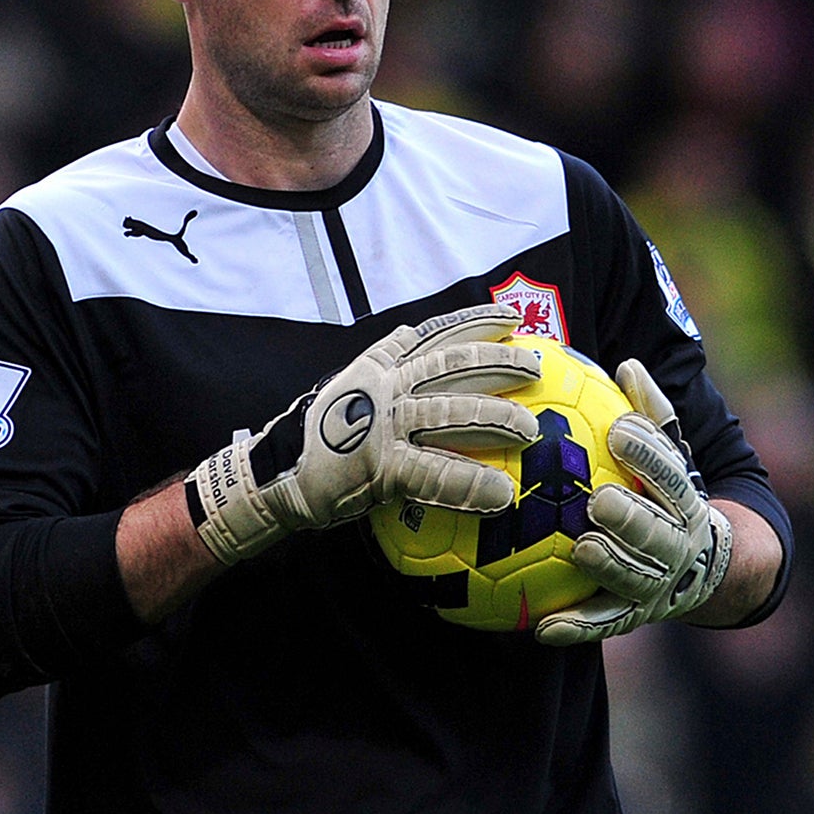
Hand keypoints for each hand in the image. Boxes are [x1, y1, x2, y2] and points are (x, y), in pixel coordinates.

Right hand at [187, 304, 541, 564]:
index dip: (477, 322)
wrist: (277, 476)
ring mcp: (382, 422)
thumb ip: (390, 375)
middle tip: (536, 368)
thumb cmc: (324, 439)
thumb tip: (434, 366)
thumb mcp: (354, 391)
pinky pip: (435, 472)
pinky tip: (500, 495)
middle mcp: (384, 385)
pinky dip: (471, 483)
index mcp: (380, 364)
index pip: (436, 333)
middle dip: (499, 363)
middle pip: (452, 364)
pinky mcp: (380, 464)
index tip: (513, 319)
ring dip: (495, 419)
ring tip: (530, 431)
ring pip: (450, 412)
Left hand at [534, 357, 731, 645]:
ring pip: (636, 577)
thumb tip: (627, 364)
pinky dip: (578, 627)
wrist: (708, 566)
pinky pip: (605, 623)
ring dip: (610, 565)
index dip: (647, 453)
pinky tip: (543, 629)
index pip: (672, 474)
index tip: (618, 430)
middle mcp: (679, 545)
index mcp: (687, 501)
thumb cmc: (668, 494)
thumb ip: (650, 414)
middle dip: (634, 516)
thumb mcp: (671, 454)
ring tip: (580, 548)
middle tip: (599, 500)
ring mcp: (661, 584)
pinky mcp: (637, 616)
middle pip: (659, 531)